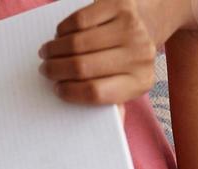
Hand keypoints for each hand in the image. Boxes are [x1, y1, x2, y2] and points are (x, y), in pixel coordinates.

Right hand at [38, 0, 158, 104]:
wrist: (151, 18)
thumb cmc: (130, 56)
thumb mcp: (129, 82)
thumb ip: (114, 102)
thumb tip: (107, 128)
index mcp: (140, 82)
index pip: (96, 93)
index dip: (70, 92)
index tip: (57, 89)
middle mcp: (138, 55)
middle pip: (82, 67)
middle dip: (55, 70)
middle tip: (45, 70)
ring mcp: (130, 28)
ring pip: (77, 43)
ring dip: (55, 49)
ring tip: (47, 53)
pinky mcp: (119, 5)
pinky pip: (80, 20)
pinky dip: (63, 29)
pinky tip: (60, 36)